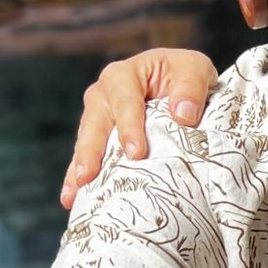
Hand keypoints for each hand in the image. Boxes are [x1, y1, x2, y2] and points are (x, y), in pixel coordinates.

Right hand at [62, 48, 217, 208]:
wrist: (182, 83)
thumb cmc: (186, 75)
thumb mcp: (195, 69)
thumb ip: (190, 87)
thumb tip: (182, 115)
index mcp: (125, 75)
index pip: (124, 100)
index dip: (129, 127)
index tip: (136, 153)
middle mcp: (105, 94)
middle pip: (95, 123)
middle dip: (91, 151)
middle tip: (89, 177)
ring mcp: (99, 117)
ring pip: (87, 142)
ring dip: (80, 168)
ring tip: (74, 194)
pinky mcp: (100, 137)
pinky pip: (87, 157)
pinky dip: (79, 177)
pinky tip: (72, 198)